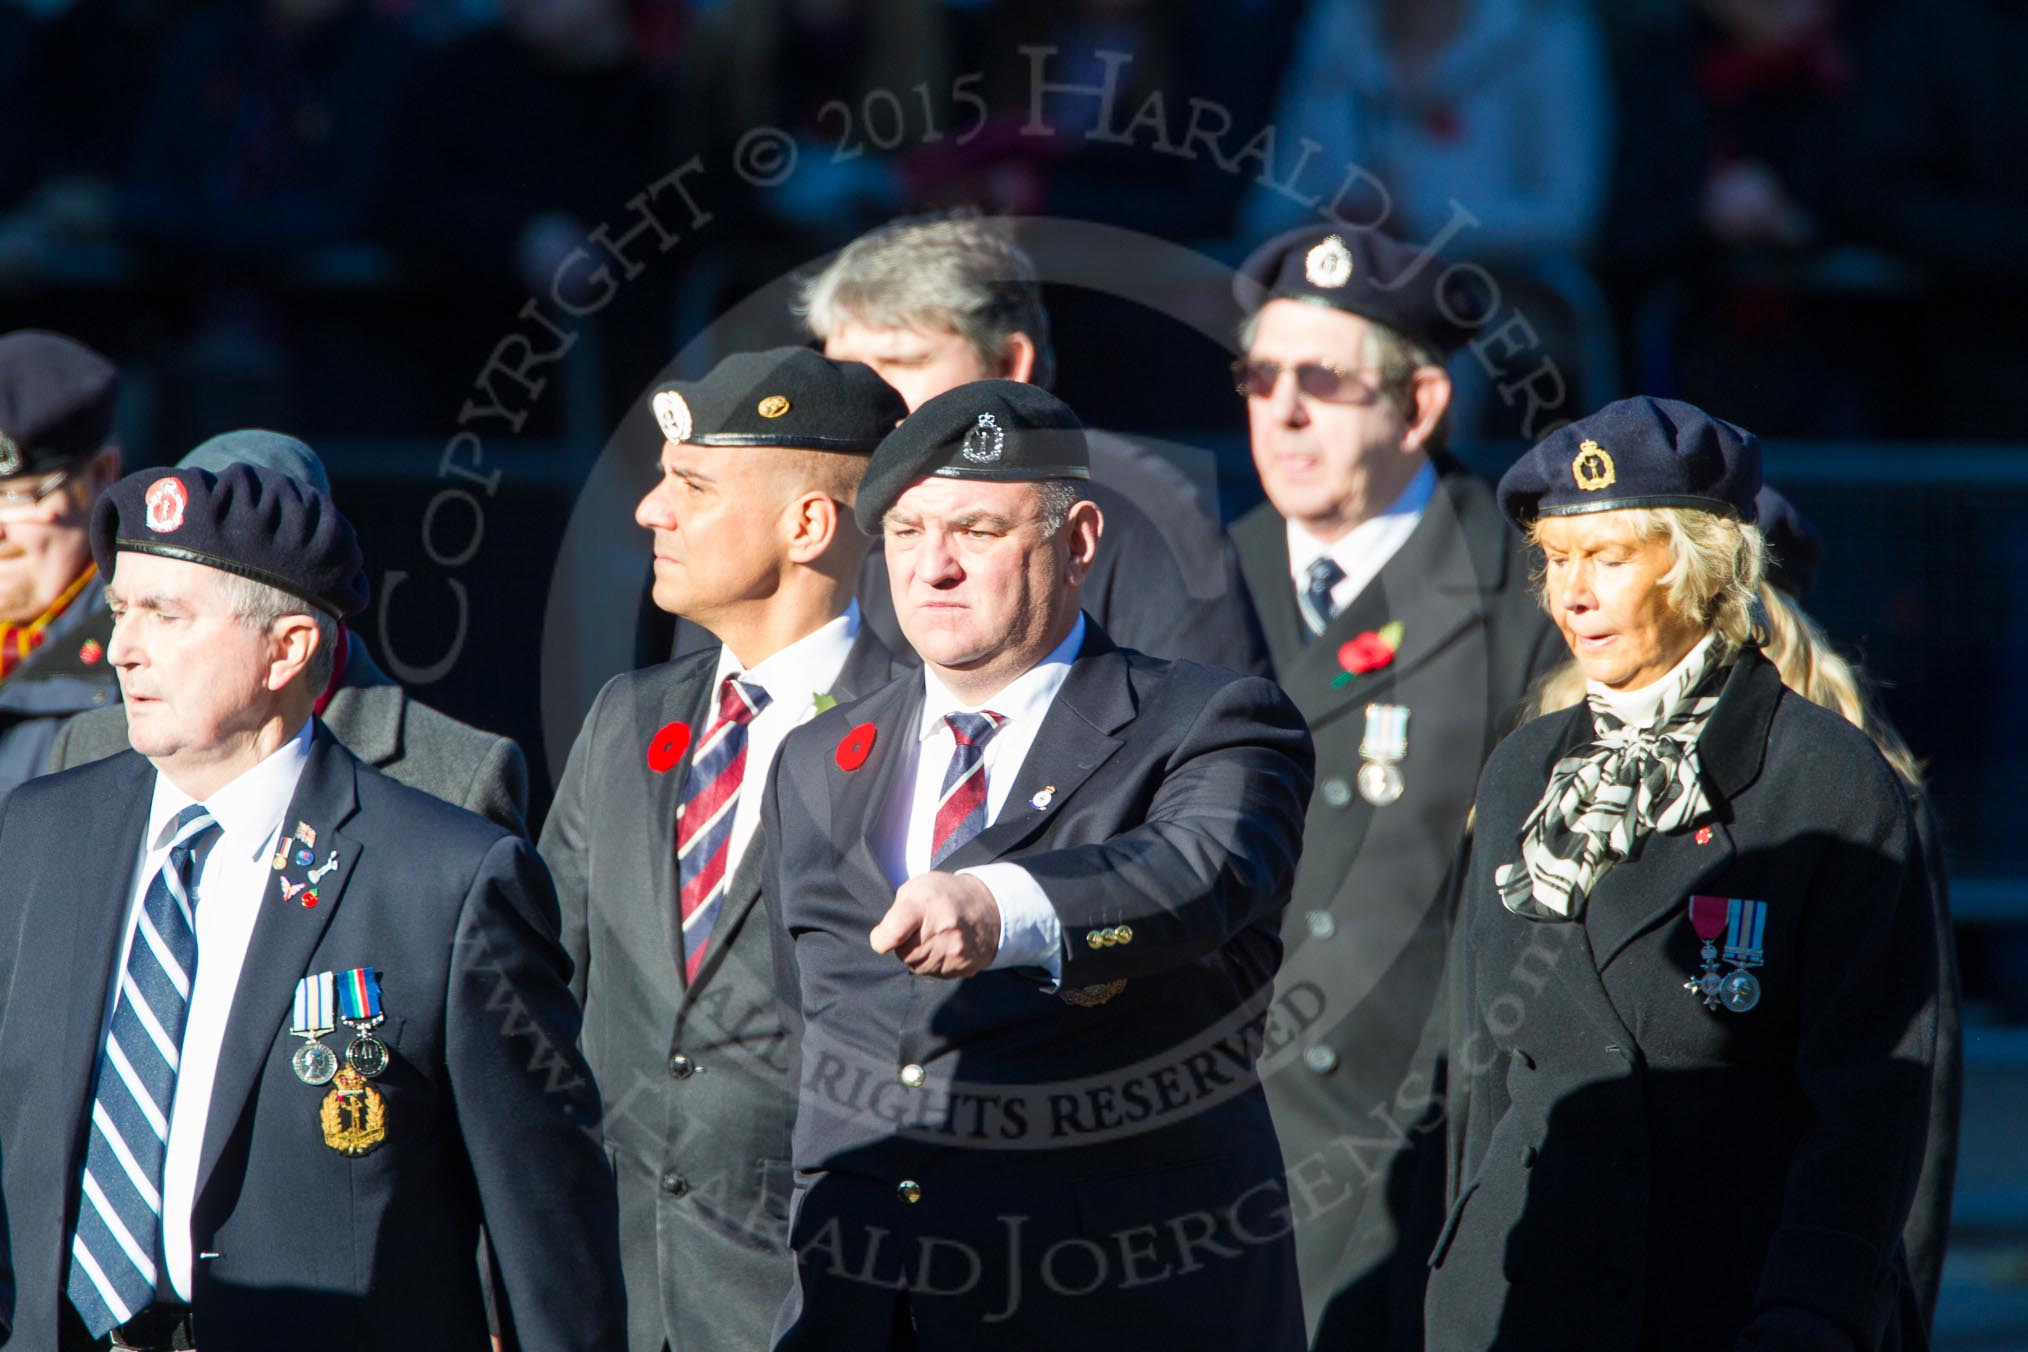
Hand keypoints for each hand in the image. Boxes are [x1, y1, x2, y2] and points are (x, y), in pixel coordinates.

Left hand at [870, 872, 999, 977]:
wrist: (986, 908)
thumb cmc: (945, 894)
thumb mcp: (917, 887)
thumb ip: (896, 911)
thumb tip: (884, 939)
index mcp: (925, 904)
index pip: (891, 934)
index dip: (881, 938)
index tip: (882, 935)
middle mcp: (942, 929)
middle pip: (903, 953)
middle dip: (903, 944)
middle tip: (918, 929)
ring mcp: (954, 950)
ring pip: (917, 966)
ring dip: (918, 955)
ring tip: (932, 937)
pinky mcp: (962, 967)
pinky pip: (934, 973)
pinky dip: (934, 963)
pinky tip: (944, 946)